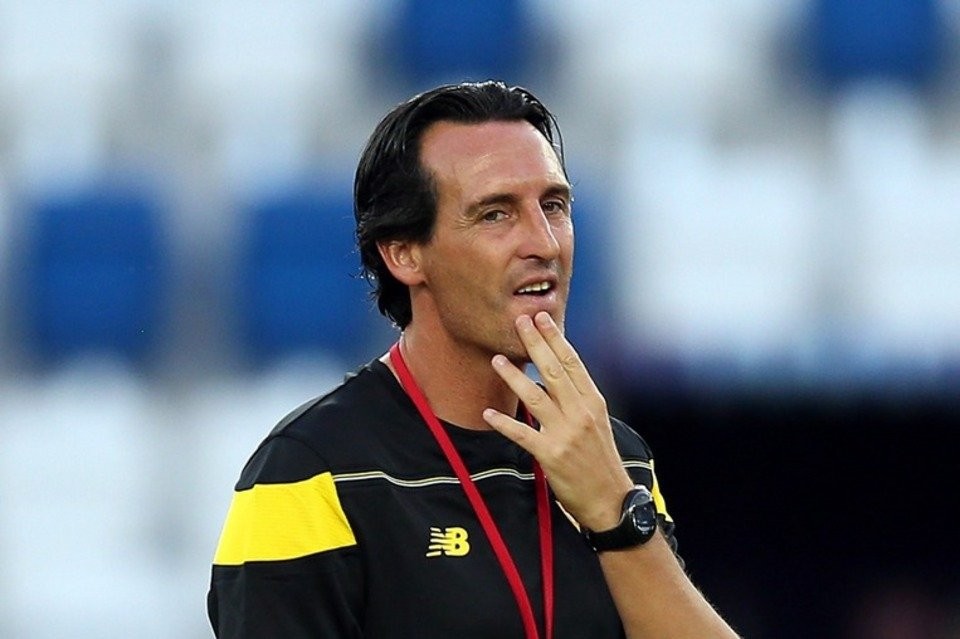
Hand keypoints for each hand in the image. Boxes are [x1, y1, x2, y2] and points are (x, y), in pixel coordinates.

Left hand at [483, 312, 632, 530]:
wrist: (610, 499)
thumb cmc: (600, 460)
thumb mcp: (597, 422)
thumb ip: (578, 398)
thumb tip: (556, 373)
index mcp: (593, 401)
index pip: (573, 362)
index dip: (556, 338)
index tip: (542, 318)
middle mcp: (581, 413)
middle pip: (554, 371)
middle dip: (536, 344)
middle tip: (519, 322)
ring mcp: (566, 434)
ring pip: (536, 397)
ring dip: (514, 377)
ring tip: (497, 359)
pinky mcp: (551, 455)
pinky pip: (523, 434)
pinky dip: (504, 423)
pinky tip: (488, 413)